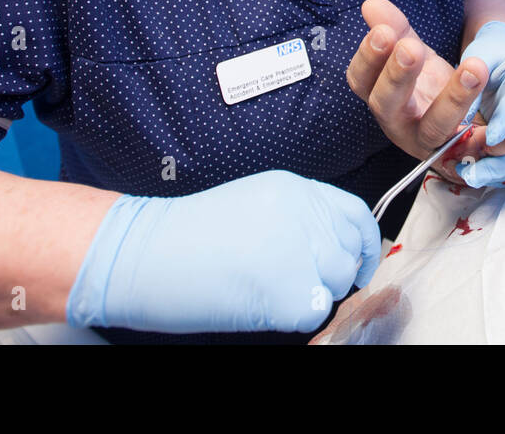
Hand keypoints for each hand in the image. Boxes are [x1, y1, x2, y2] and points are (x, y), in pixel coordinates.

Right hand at [66, 170, 381, 333]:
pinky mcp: (290, 290)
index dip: (363, 243)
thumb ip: (297, 217)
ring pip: (335, 285)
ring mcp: (301, 251)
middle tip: (295, 283)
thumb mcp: (253, 204)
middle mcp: (305, 213)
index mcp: (296, 189)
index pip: (355, 214)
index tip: (360, 263)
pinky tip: (257, 302)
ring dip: (311, 294)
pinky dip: (291, 317)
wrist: (141, 251)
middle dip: (332, 274)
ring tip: (266, 288)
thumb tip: (331, 248)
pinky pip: (312, 314)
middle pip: (348, 254)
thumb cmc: (185, 234)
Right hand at [346, 0, 504, 185]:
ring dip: (456, 100)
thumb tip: (372, 3)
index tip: (383, 33)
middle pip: (391, 107)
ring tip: (476, 67)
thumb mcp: (413, 53)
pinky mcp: (474, 157)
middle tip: (411, 48)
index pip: (363, 82)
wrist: (461, 125)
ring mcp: (437, 145)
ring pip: (440, 130)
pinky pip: (493, 151)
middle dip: (399, 77)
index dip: (369, 59)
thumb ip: (396, 28)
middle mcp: (403, 126)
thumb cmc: (429, 87)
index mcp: (384, 99)